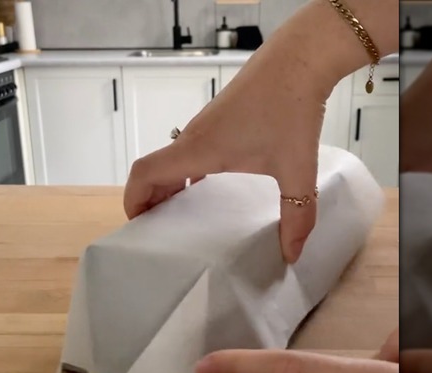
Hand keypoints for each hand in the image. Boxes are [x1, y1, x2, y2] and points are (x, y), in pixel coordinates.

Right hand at [123, 0, 397, 263]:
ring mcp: (206, 126)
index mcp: (199, 150)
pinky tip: (214, 188)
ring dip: (169, 186)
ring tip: (186, 218)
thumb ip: (297, 215)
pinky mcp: (220, 119)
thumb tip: (291, 254)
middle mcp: (194, 137)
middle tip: (162, 234)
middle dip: (150, 201)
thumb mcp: (297, 170)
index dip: (132, 200)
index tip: (139, 227)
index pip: (144, 173)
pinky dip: (188, 173)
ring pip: (173, 160)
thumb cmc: (292, 110)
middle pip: (154, 171)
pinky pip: (191, 151)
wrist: (299, 59)